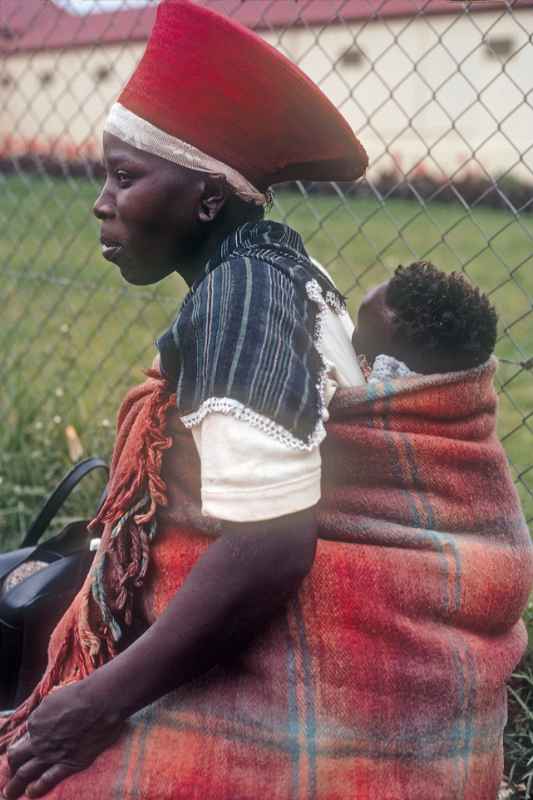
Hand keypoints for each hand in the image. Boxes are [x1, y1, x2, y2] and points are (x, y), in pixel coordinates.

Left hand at [1, 681, 122, 798]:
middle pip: (16, 758)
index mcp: (35, 722)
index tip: (23, 750)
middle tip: (8, 775)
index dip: (21, 745)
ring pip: (24, 774)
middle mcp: (38, 741)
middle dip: (10, 768)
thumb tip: (41, 721)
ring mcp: (51, 754)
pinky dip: (36, 788)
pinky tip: (30, 792)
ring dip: (14, 786)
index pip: (21, 739)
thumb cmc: (81, 695)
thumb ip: (44, 714)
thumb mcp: (55, 699)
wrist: (101, 701)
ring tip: (9, 793)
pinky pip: (47, 780)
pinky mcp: (68, 764)